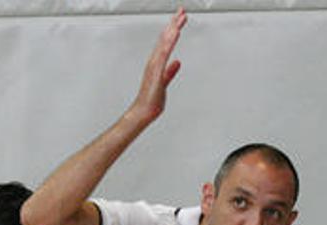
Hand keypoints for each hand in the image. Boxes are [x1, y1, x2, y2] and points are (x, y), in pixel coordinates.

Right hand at [129, 8, 187, 124]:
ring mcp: (154, 65)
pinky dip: (169, 42)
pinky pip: (164, 53)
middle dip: (174, 23)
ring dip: (173, 29)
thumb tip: (177, 62)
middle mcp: (154, 60)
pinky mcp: (156, 71)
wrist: (144, 111)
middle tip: (182, 10)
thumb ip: (170, 71)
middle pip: (165, 37)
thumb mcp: (165, 82)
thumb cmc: (152, 99)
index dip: (173, 29)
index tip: (180, 18)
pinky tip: (175, 34)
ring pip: (164, 42)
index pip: (166, 42)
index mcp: (157, 62)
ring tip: (180, 18)